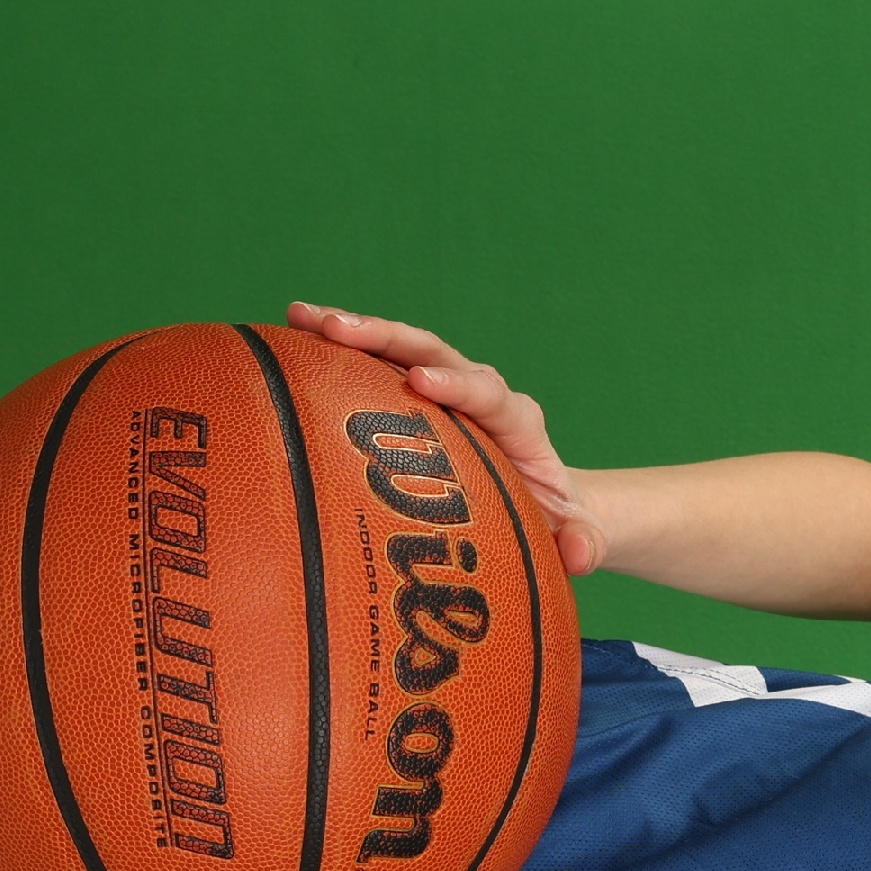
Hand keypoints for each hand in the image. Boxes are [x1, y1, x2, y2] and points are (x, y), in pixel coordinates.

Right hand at [283, 301, 604, 575]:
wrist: (545, 505)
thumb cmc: (555, 523)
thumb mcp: (577, 539)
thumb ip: (583, 543)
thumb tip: (581, 554)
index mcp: (518, 422)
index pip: (490, 393)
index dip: (458, 384)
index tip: (422, 380)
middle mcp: (479, 392)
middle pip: (435, 352)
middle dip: (389, 337)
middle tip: (337, 329)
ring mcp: (443, 390)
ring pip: (399, 349)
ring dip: (352, 330)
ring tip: (300, 317)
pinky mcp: (412, 399)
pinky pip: (375, 368)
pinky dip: (336, 352)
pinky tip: (288, 338)